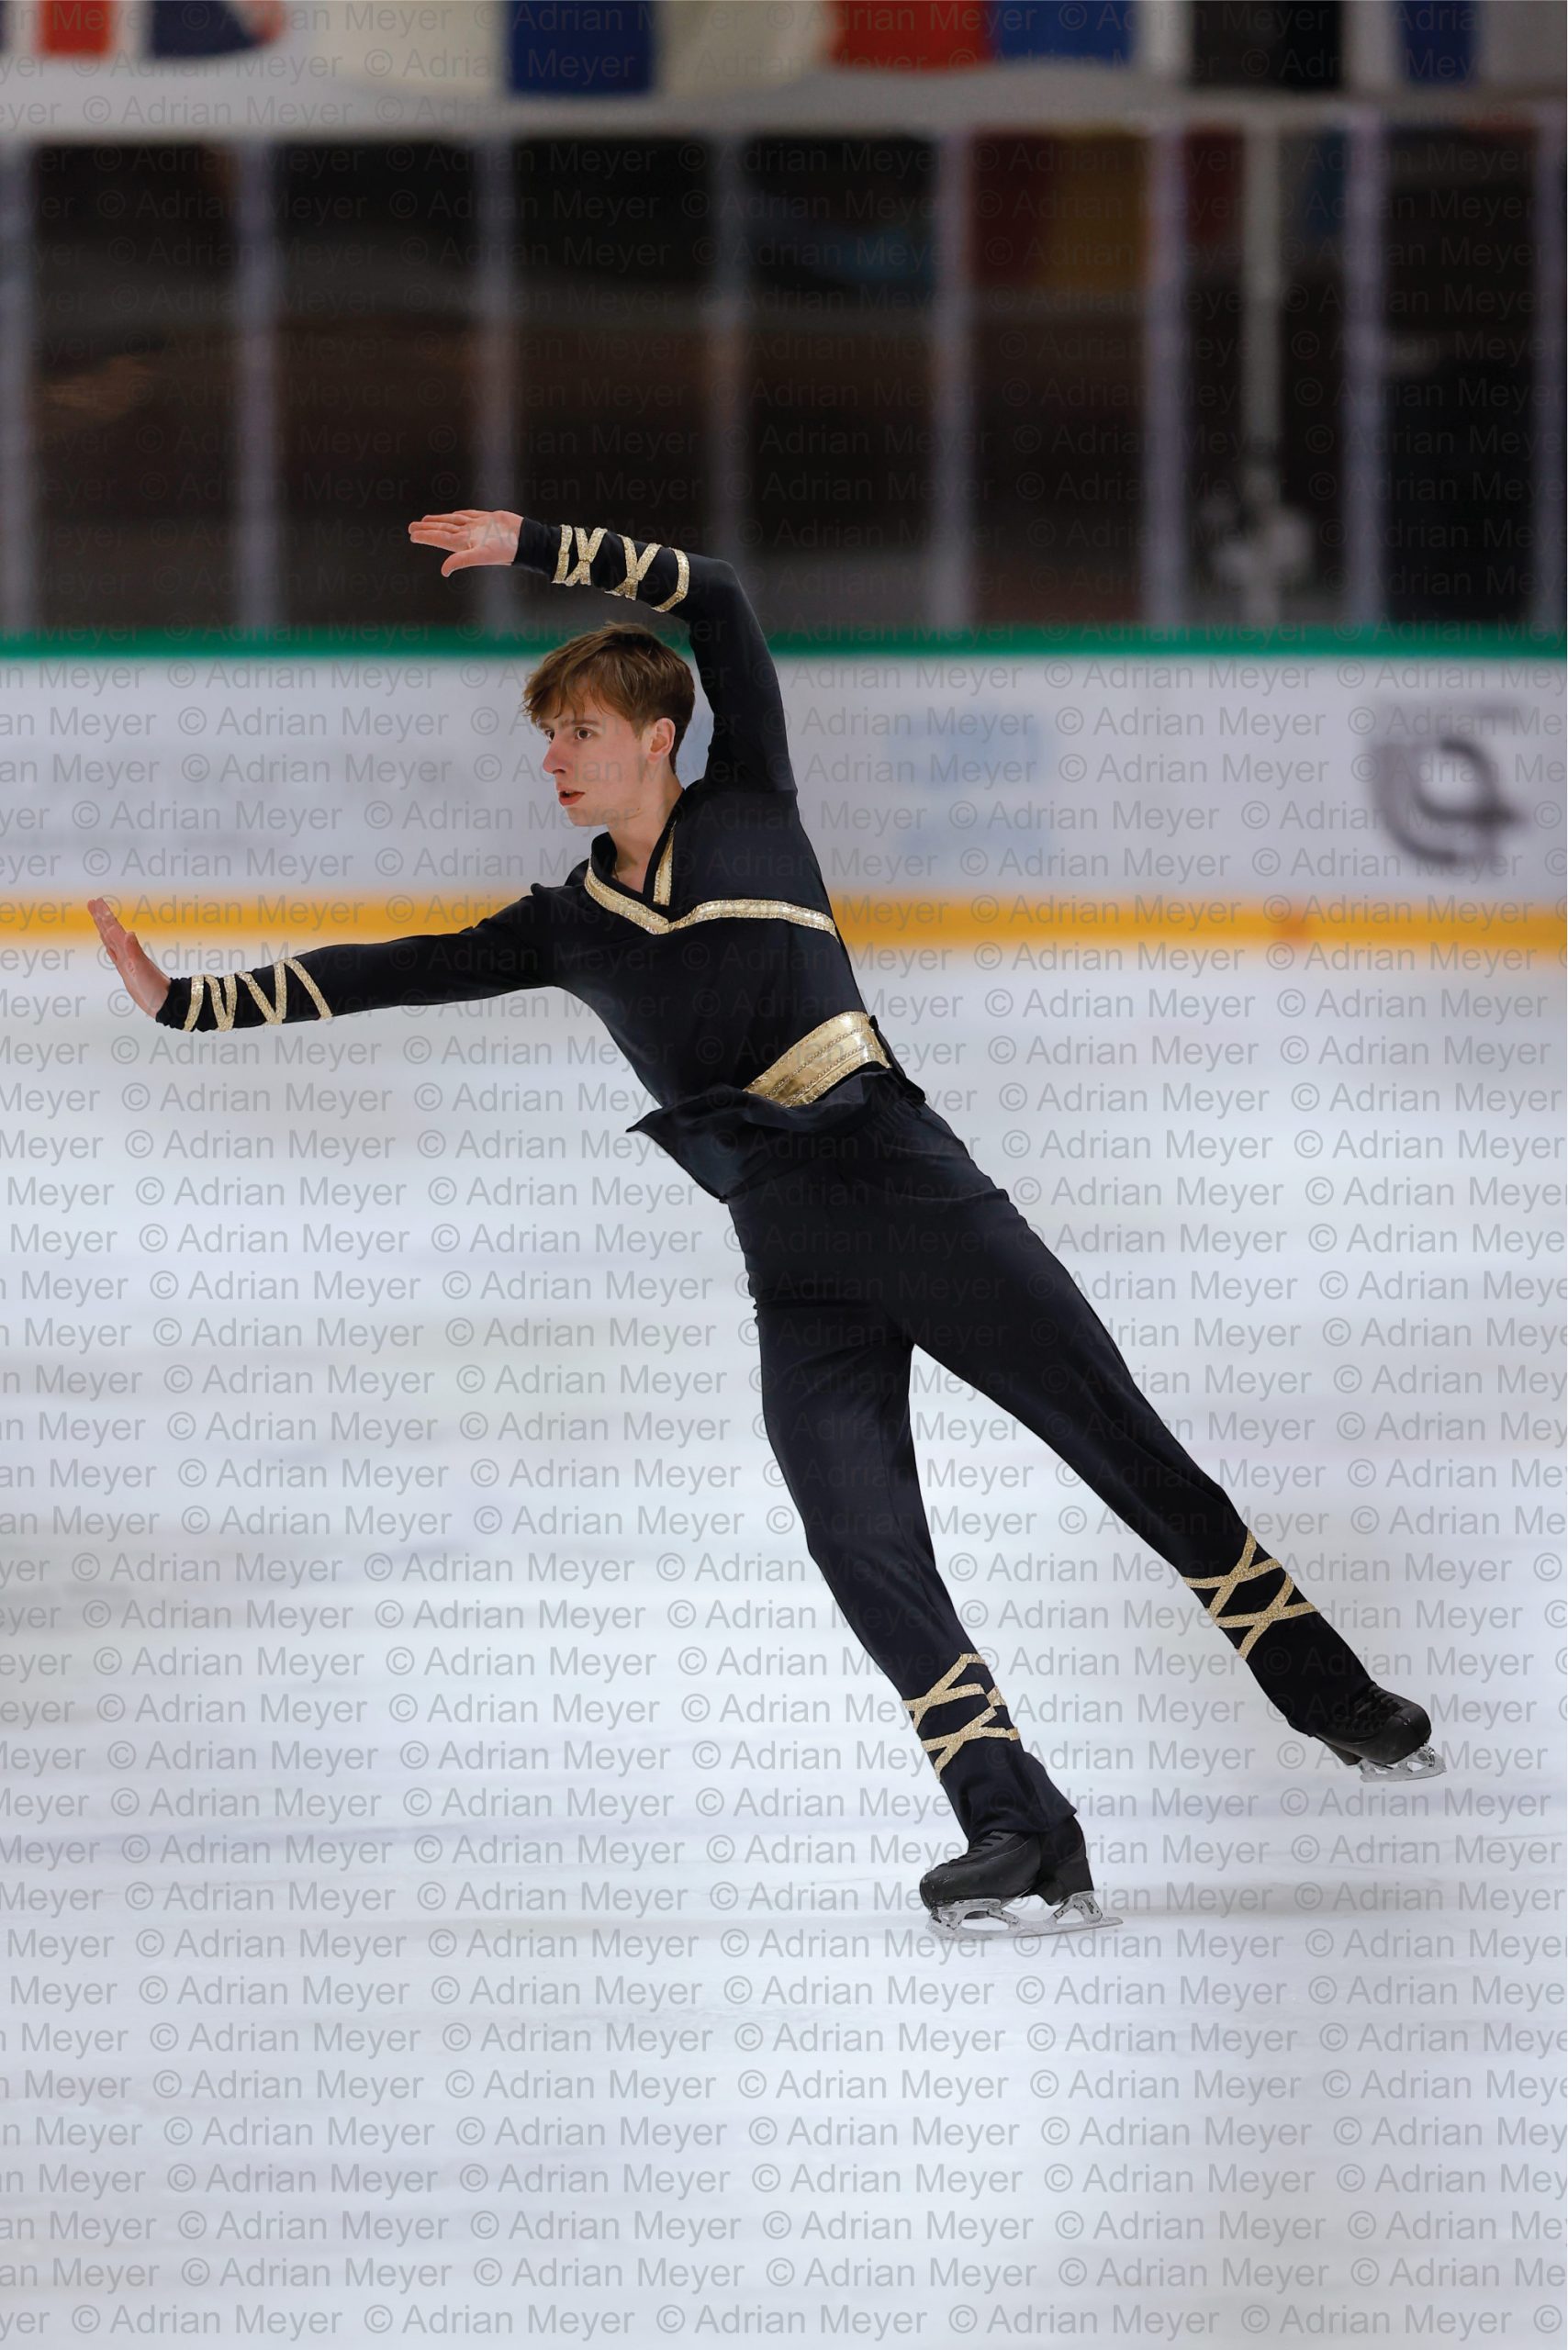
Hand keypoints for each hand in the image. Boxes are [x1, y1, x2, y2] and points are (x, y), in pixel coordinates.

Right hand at [88, 896, 168, 1016]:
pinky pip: (114, 953)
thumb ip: (135, 952)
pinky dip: (109, 945)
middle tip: (92, 902)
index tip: (96, 901)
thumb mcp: (143, 970)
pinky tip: (107, 940)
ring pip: (111, 940)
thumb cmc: (155, 988)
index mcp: (129, 951)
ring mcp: (127, 961)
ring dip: (103, 928)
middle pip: (111, 931)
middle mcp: (127, 953)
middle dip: (101, 916)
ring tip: (97, 916)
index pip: (114, 929)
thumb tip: (129, 933)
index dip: (104, 916)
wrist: (164, 1003)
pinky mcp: (127, 970)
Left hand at [407, 509, 521, 574]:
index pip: (441, 538)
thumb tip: (443, 571)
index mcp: (465, 544)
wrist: (526, 540)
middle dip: (427, 529)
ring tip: (426, 521)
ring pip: (453, 522)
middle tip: (411, 527)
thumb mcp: (482, 555)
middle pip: (443, 530)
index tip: (412, 535)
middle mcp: (469, 536)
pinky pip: (468, 515)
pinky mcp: (488, 519)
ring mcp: (478, 527)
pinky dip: (458, 515)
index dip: (426, 536)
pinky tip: (452, 516)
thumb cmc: (506, 550)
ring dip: (439, 521)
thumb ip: (461, 560)